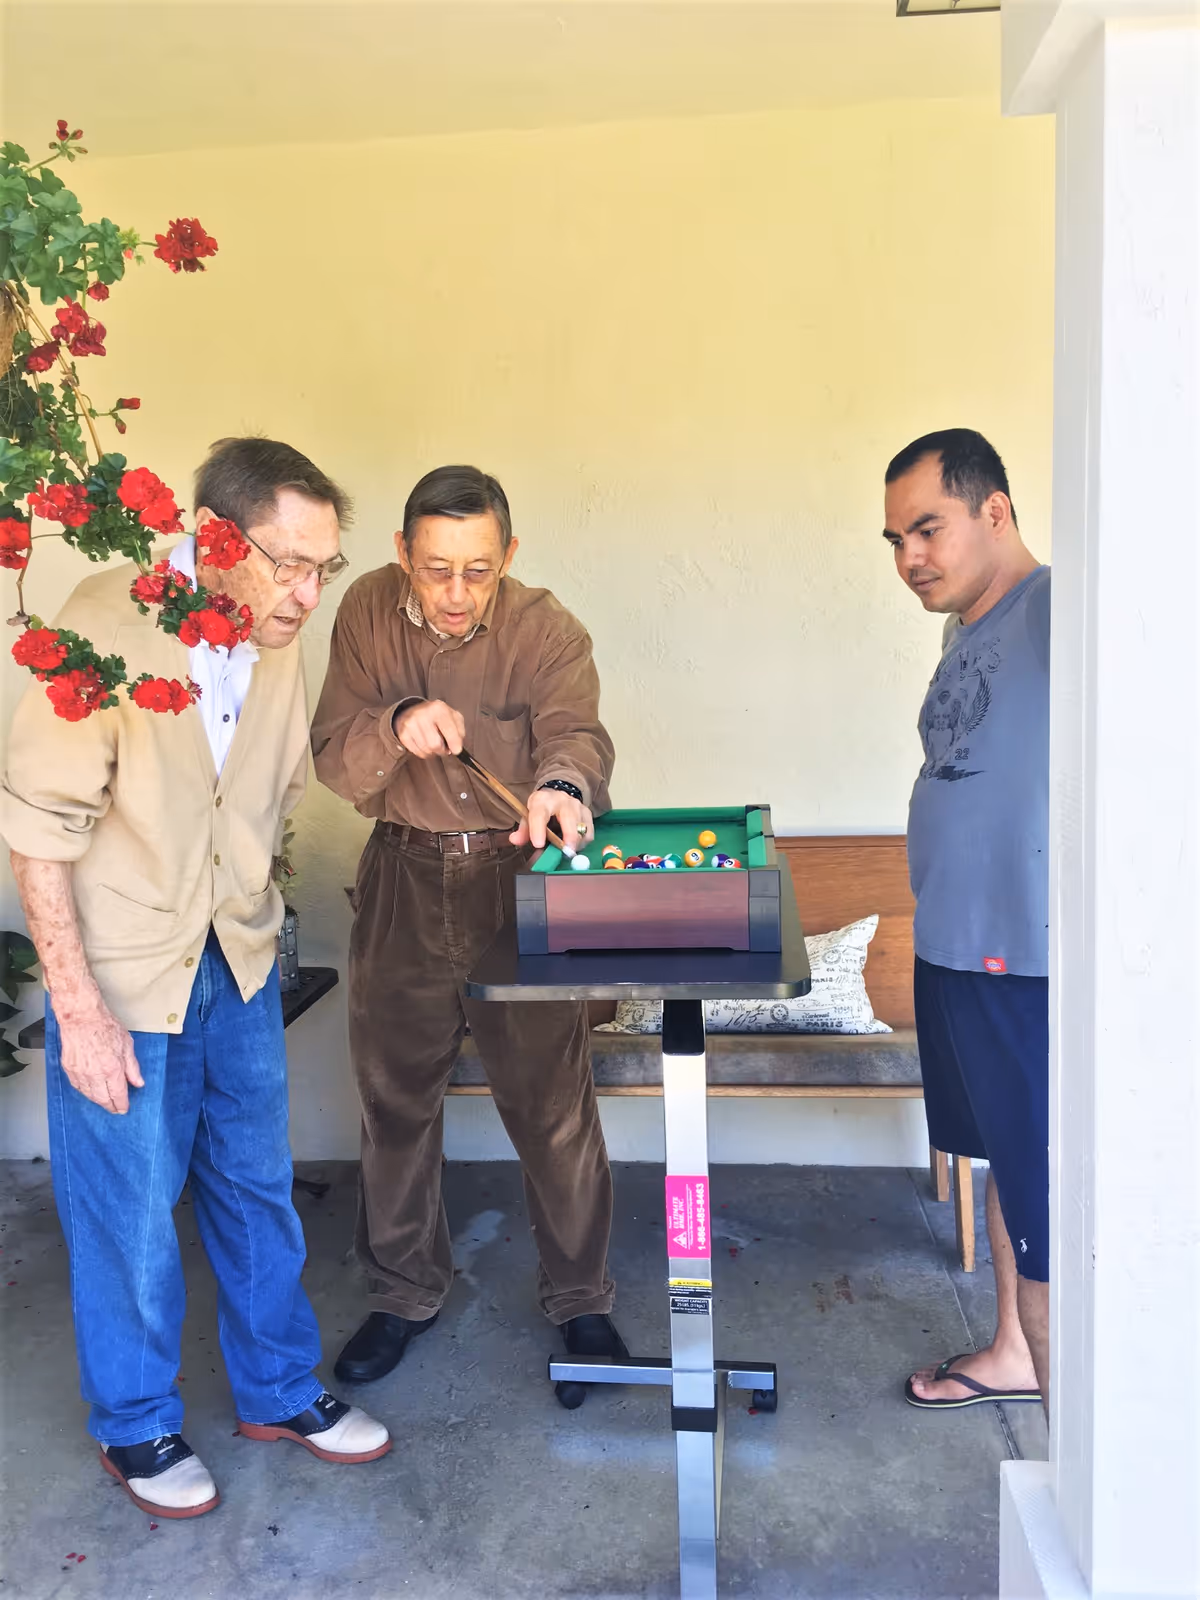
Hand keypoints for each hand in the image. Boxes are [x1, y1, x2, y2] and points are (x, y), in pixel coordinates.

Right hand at [55, 998, 143, 1114]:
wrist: (81, 1017)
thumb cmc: (104, 1026)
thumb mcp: (127, 1045)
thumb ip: (133, 1067)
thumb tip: (138, 1082)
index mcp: (112, 1069)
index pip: (118, 1095)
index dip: (122, 1104)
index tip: (124, 1108)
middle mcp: (95, 1074)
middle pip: (102, 1099)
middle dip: (110, 1106)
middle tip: (115, 1108)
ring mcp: (80, 1073)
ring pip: (89, 1095)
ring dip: (98, 1100)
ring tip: (105, 1100)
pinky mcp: (69, 1069)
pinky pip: (78, 1087)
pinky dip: (86, 1092)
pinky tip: (91, 1091)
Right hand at [393, 699, 465, 758]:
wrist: (415, 711)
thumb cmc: (437, 716)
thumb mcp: (453, 717)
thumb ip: (460, 731)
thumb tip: (457, 747)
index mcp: (438, 708)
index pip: (448, 730)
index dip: (454, 743)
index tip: (457, 750)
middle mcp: (422, 714)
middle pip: (435, 744)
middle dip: (443, 750)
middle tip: (444, 747)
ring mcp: (411, 724)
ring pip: (426, 750)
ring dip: (433, 752)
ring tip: (434, 744)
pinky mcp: (403, 733)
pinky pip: (417, 752)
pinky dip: (424, 752)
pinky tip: (425, 744)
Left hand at [511, 789, 593, 850]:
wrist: (556, 796)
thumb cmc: (542, 809)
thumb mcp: (528, 815)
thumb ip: (523, 830)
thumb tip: (515, 840)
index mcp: (542, 801)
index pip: (539, 814)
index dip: (538, 830)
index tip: (538, 844)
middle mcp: (561, 800)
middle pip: (569, 818)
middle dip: (569, 837)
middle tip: (566, 852)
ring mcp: (577, 806)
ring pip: (581, 826)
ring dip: (576, 843)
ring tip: (567, 850)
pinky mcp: (587, 813)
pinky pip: (589, 832)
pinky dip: (583, 842)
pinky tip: (575, 845)